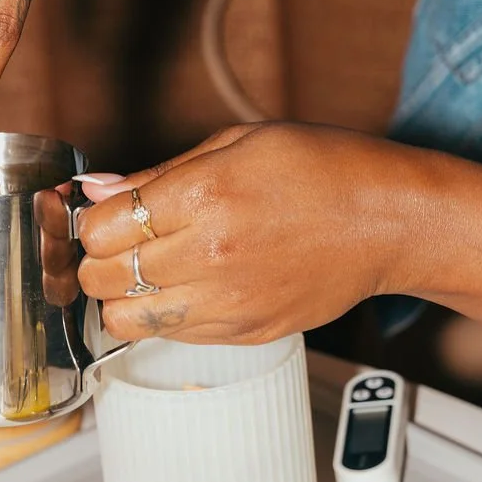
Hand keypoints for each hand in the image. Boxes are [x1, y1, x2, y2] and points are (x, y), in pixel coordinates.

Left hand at [76, 123, 421, 343]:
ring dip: (121, 298)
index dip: (92, 221)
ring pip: (125, 320)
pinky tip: (184, 288)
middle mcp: (211, 255)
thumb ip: (159, 174)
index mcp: (204, 196)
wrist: (388, 221)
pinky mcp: (245, 332)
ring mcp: (228, 301)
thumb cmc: (319, 170)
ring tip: (144, 274)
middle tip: (119, 245)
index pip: (101, 228)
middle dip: (98, 260)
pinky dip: (163, 316)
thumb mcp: (236, 144)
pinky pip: (171, 336)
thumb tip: (97, 190)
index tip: (106, 215)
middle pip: (103, 277)